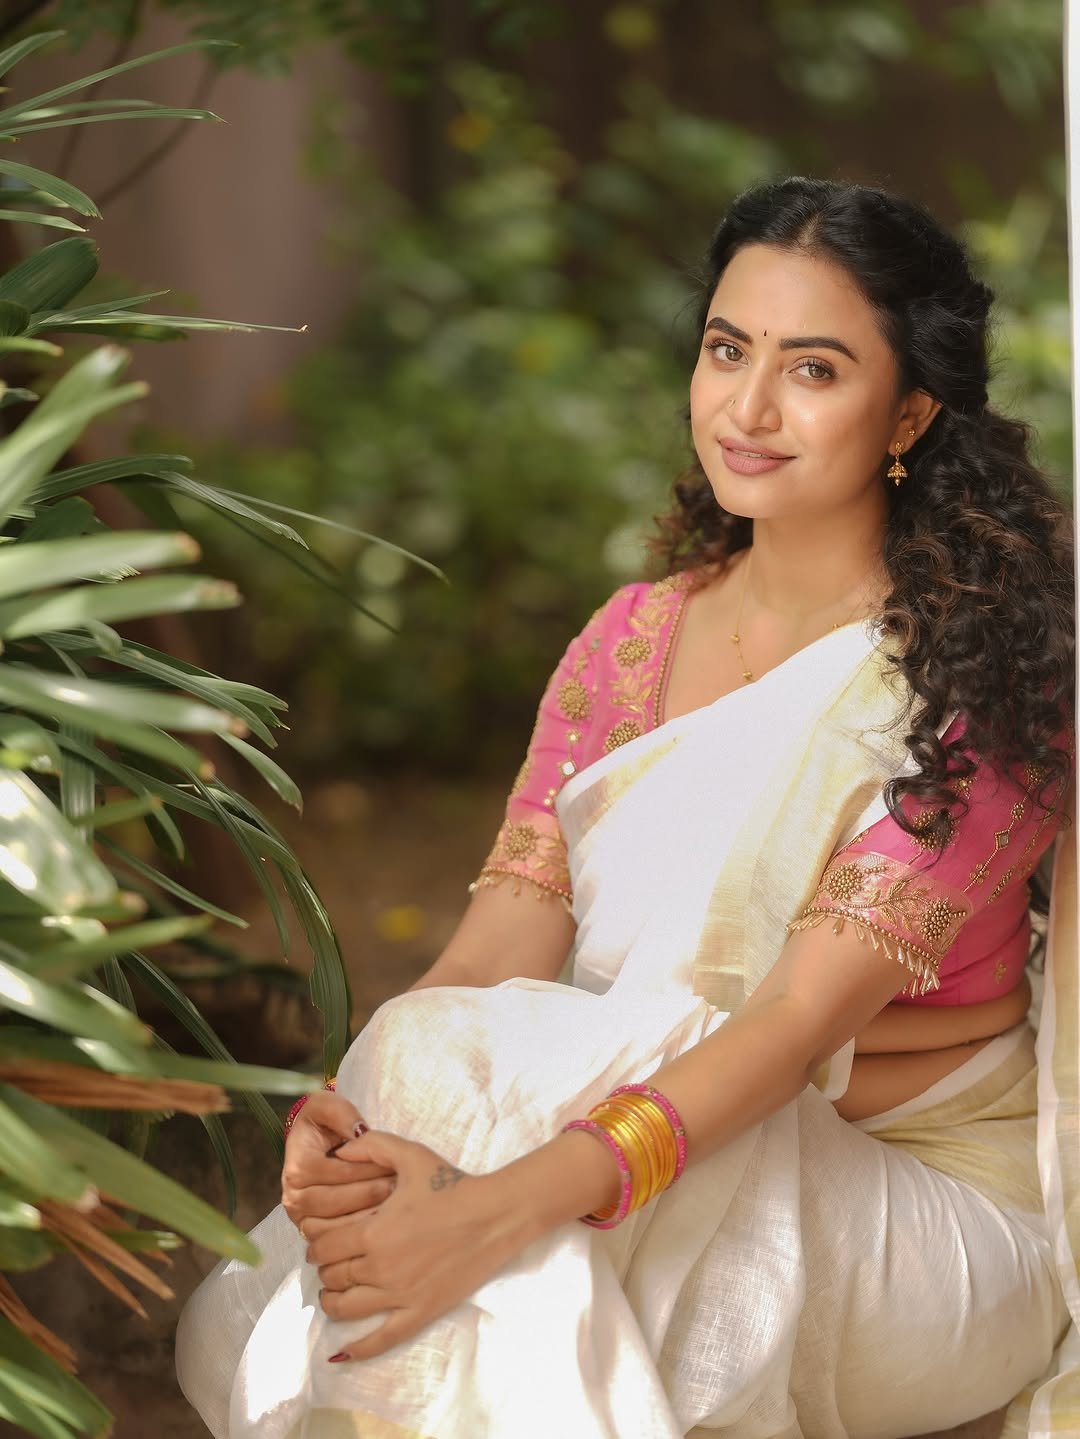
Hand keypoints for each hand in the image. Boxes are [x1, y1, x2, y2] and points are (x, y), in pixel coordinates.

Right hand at [281, 1091, 395, 1240]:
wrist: (319, 1144)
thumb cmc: (326, 1125)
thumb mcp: (328, 1107)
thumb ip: (341, 1113)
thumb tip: (357, 1132)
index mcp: (297, 1166)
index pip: (332, 1172)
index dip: (362, 1168)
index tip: (389, 1163)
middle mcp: (294, 1197)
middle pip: (332, 1202)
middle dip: (368, 1193)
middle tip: (397, 1186)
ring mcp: (303, 1220)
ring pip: (333, 1226)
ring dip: (365, 1216)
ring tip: (394, 1204)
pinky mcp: (315, 1235)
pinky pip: (335, 1243)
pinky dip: (359, 1235)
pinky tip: (383, 1222)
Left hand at [307, 1131, 530, 1361]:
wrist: (493, 1214)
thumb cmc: (451, 1184)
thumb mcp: (409, 1155)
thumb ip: (370, 1146)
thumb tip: (339, 1151)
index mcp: (372, 1233)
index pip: (324, 1247)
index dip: (315, 1244)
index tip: (318, 1241)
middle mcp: (379, 1268)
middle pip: (332, 1276)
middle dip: (325, 1269)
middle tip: (331, 1261)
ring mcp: (399, 1295)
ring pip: (347, 1308)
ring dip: (332, 1302)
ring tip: (333, 1294)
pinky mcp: (419, 1312)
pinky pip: (381, 1339)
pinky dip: (358, 1349)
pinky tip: (343, 1352)